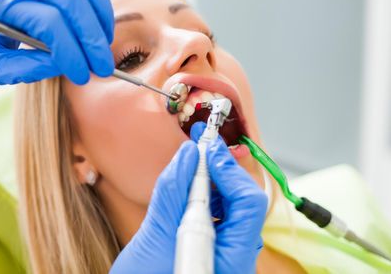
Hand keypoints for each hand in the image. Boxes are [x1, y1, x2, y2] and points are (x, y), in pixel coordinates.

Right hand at [110, 122, 266, 273]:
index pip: (247, 202)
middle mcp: (235, 255)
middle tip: (200, 142)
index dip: (228, 168)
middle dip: (219, 169)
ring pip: (228, 206)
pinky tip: (184, 188)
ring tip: (189, 163)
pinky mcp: (210, 250)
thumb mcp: (153, 242)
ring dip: (209, 180)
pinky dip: (199, 196)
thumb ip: (171, 196)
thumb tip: (186, 156)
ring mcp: (224, 253)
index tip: (205, 146)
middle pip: (240, 200)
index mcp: (232, 258)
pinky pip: (214, 216)